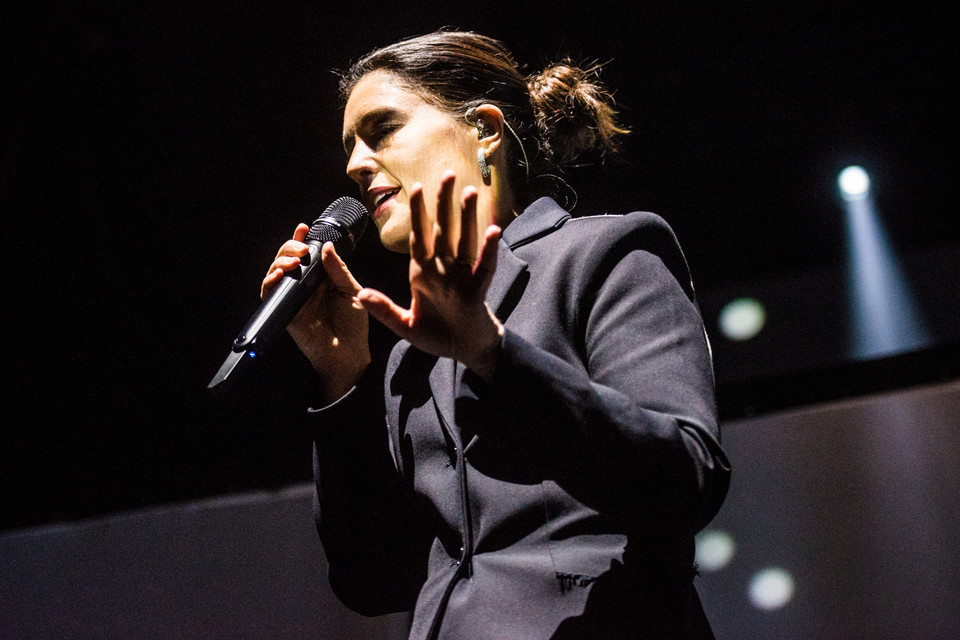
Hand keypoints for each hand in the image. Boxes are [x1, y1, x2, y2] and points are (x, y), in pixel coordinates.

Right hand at [262, 224, 370, 402]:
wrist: (349, 353)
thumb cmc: (353, 325)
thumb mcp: (352, 291)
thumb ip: (338, 269)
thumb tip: (326, 246)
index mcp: (321, 279)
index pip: (307, 255)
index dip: (300, 240)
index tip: (303, 228)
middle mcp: (305, 286)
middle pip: (287, 258)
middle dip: (290, 247)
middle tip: (302, 249)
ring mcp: (293, 298)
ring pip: (275, 272)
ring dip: (280, 261)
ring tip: (294, 261)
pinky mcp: (284, 311)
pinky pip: (270, 293)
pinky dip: (271, 281)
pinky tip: (281, 274)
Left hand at [358, 171, 503, 381]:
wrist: (466, 353)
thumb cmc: (439, 336)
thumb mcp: (405, 326)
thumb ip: (384, 310)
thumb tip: (360, 294)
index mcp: (424, 273)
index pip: (420, 236)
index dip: (419, 213)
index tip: (417, 188)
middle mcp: (444, 270)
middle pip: (443, 230)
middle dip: (444, 203)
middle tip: (448, 174)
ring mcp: (462, 278)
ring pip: (464, 241)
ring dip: (467, 218)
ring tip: (469, 194)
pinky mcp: (476, 291)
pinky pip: (483, 268)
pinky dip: (488, 250)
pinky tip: (492, 232)